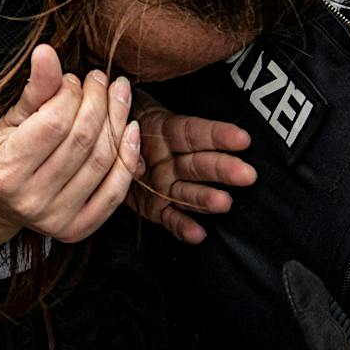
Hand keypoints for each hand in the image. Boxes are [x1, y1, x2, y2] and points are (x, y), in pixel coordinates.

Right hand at [0, 46, 141, 248]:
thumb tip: (47, 52)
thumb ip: (34, 89)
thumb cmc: (3, 155)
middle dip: (99, 101)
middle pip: (83, 140)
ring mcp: (56, 218)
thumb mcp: (10, 119)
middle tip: (101, 80)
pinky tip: (131, 130)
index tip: (74, 80)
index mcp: (6, 168)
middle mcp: (30, 198)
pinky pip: (115, 192)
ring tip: (117, 96)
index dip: (72, 93)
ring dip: (118, 121)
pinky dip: (128, 158)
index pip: (55, 121)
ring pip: (102, 161)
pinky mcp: (77, 230)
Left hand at [127, 103, 255, 243]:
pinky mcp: (157, 208)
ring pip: (190, 193)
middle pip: (201, 164)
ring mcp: (167, 185)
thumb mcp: (120, 115)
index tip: (242, 139)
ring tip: (225, 204)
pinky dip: (183, 227)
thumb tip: (136, 155)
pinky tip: (198, 235)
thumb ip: (127, 130)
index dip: (219, 135)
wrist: (102, 148)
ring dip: (207, 200)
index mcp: (167, 131)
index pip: (197, 132)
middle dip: (223, 170)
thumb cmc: (118, 123)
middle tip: (247, 175)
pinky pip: (170, 218)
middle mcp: (173, 160)